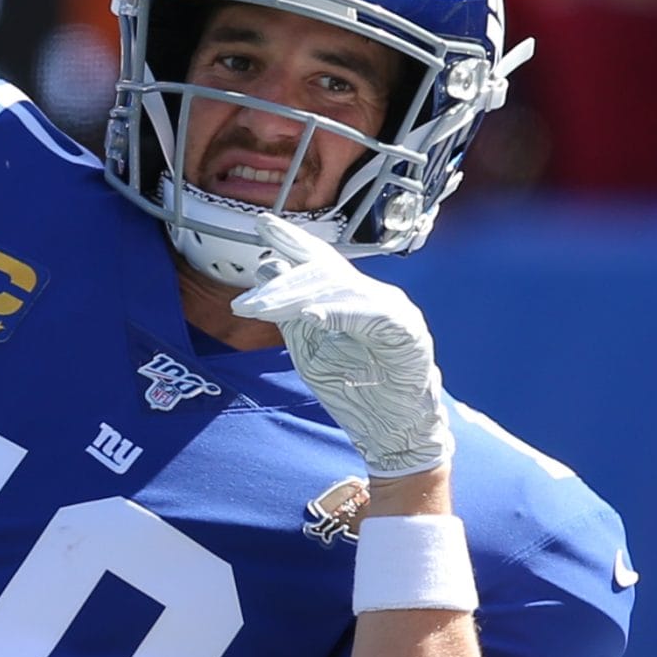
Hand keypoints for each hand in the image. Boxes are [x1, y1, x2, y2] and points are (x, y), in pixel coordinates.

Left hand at [231, 217, 451, 479]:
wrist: (392, 431)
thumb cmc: (355, 390)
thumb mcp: (309, 350)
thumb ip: (289, 313)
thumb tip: (265, 267)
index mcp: (348, 298)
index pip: (318, 263)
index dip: (291, 240)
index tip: (262, 224)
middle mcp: (371, 296)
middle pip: (325, 274)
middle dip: (284, 281)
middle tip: (249, 294)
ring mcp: (392, 311)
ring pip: (343, 290)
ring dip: (301, 298)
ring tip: (268, 305)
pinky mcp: (407, 332)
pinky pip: (371, 315)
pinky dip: (340, 314)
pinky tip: (312, 315)